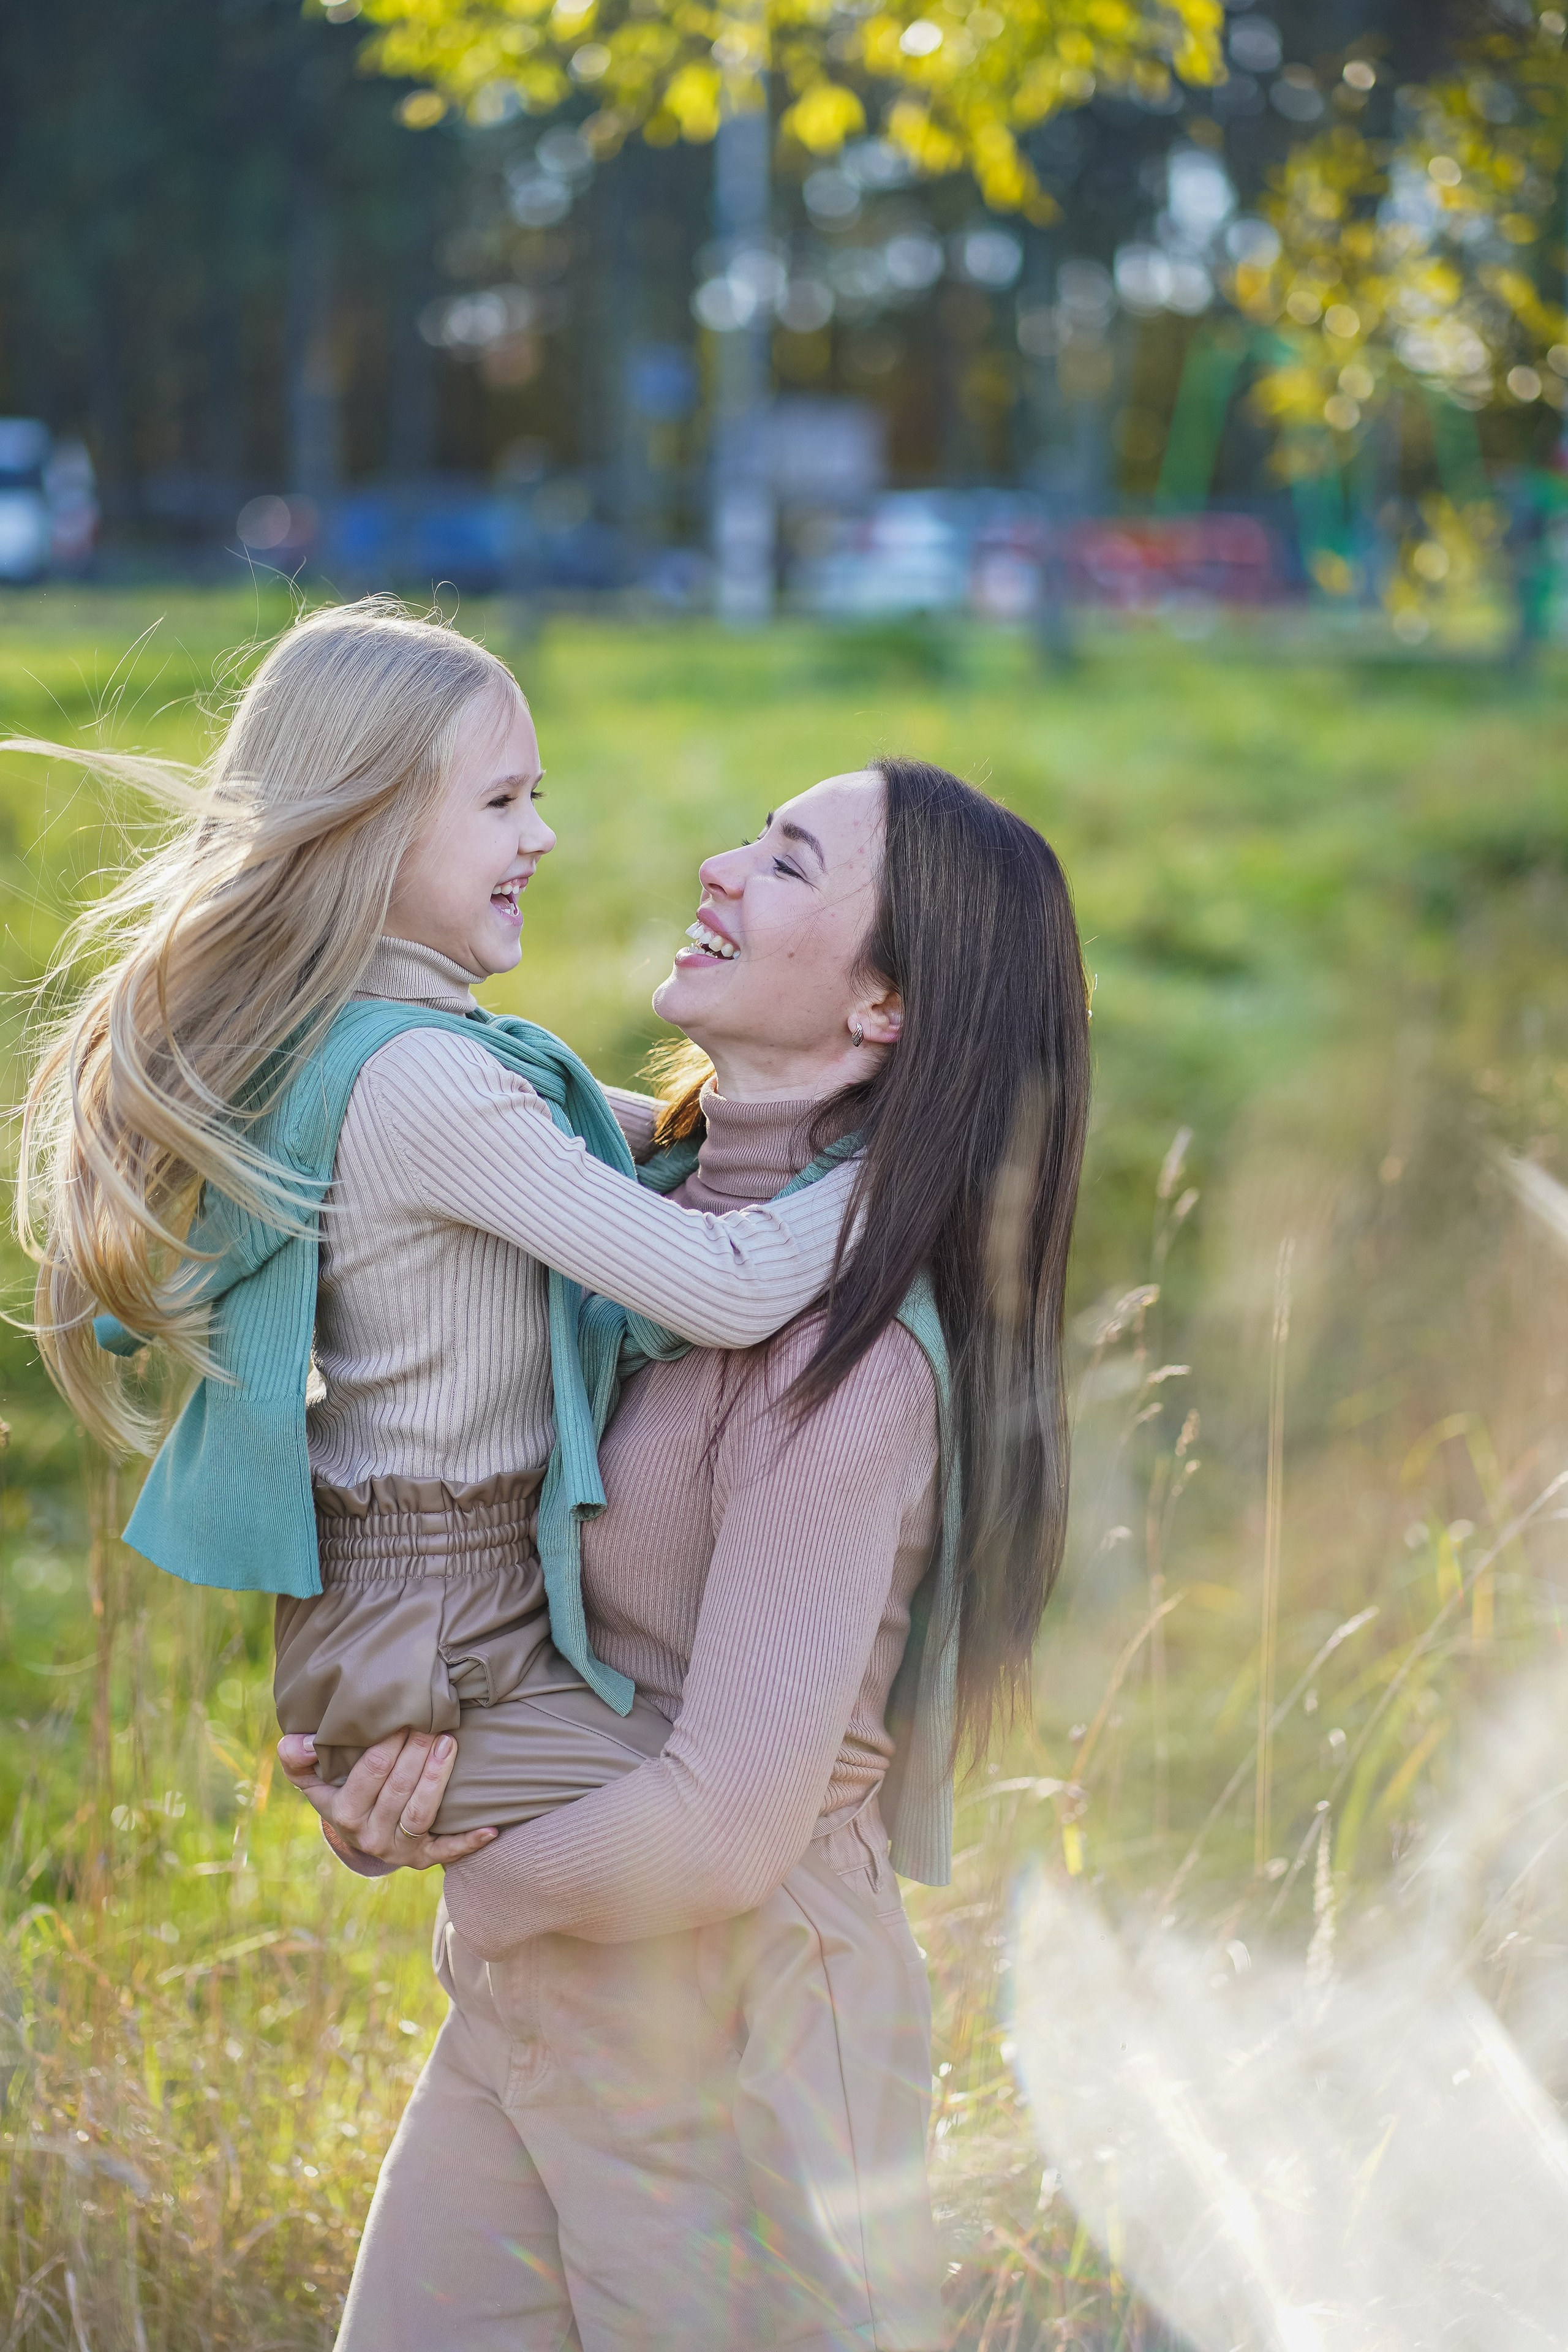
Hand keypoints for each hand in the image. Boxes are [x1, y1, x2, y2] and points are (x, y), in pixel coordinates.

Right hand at [276, 1729, 497, 1869]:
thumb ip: (297, 1758)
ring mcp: (398, 1850)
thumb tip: (298, 1742)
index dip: (387, 1744)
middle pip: (398, 1789)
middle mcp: (370, 1836)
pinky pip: (446, 1852)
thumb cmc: (338, 1790)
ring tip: (449, 1743)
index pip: (369, 1774)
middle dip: (416, 1752)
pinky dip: (468, 1842)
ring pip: (421, 1813)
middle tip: (433, 1720)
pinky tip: (491, 1827)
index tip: (402, 1715)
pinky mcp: (423, 1859)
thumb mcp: (312, 1776)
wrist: (357, 1831)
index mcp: (343, 1814)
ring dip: (437, 1778)